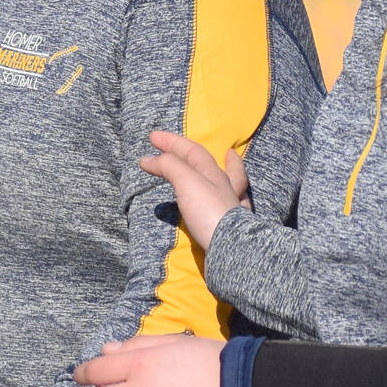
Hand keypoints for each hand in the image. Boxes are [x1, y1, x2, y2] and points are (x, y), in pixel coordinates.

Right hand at [140, 130, 249, 250]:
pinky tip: (237, 199)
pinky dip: (236, 196)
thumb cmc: (209, 211)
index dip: (171, 142)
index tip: (152, 137)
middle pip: (210, 164)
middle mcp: (226, 188)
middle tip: (178, 147)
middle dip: (189, 153)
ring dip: (227, 169)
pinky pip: (237, 205)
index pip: (191, 151)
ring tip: (227, 161)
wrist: (231, 250)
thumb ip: (170, 166)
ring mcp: (232, 207)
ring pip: (231, 182)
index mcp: (214, 174)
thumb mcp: (187, 181)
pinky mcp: (232, 228)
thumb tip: (150, 159)